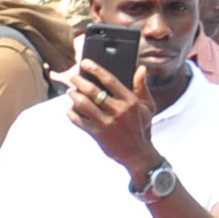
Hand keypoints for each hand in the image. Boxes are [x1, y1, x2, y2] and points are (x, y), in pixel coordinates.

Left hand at [61, 54, 159, 178]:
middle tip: (73, 77)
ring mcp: (107, 123)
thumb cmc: (142, 127)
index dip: (95, 69)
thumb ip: (141, 87)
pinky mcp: (97, 134)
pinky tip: (71, 109)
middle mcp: (118, 111)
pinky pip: (79, 121)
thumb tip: (140, 68)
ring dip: (73, 96)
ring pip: (83, 104)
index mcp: (130, 101)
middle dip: (79, 81)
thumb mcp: (147, 107)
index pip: (110, 80)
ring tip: (71, 92)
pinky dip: (72, 113)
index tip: (85, 63)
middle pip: (92, 91)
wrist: (138, 154)